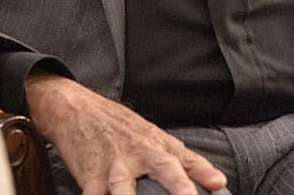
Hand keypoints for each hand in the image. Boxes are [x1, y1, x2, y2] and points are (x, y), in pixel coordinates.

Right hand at [25, 72, 227, 194]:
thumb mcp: (153, 136)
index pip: (186, 159)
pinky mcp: (90, 175)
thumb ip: (185, 161)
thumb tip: (218, 181)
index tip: (218, 184)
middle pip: (162, 167)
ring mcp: (113, 164)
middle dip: (177, 184)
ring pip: (123, 186)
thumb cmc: (117, 126)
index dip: (203, 172)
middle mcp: (138, 153)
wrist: (74, 108)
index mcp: (156, 145)